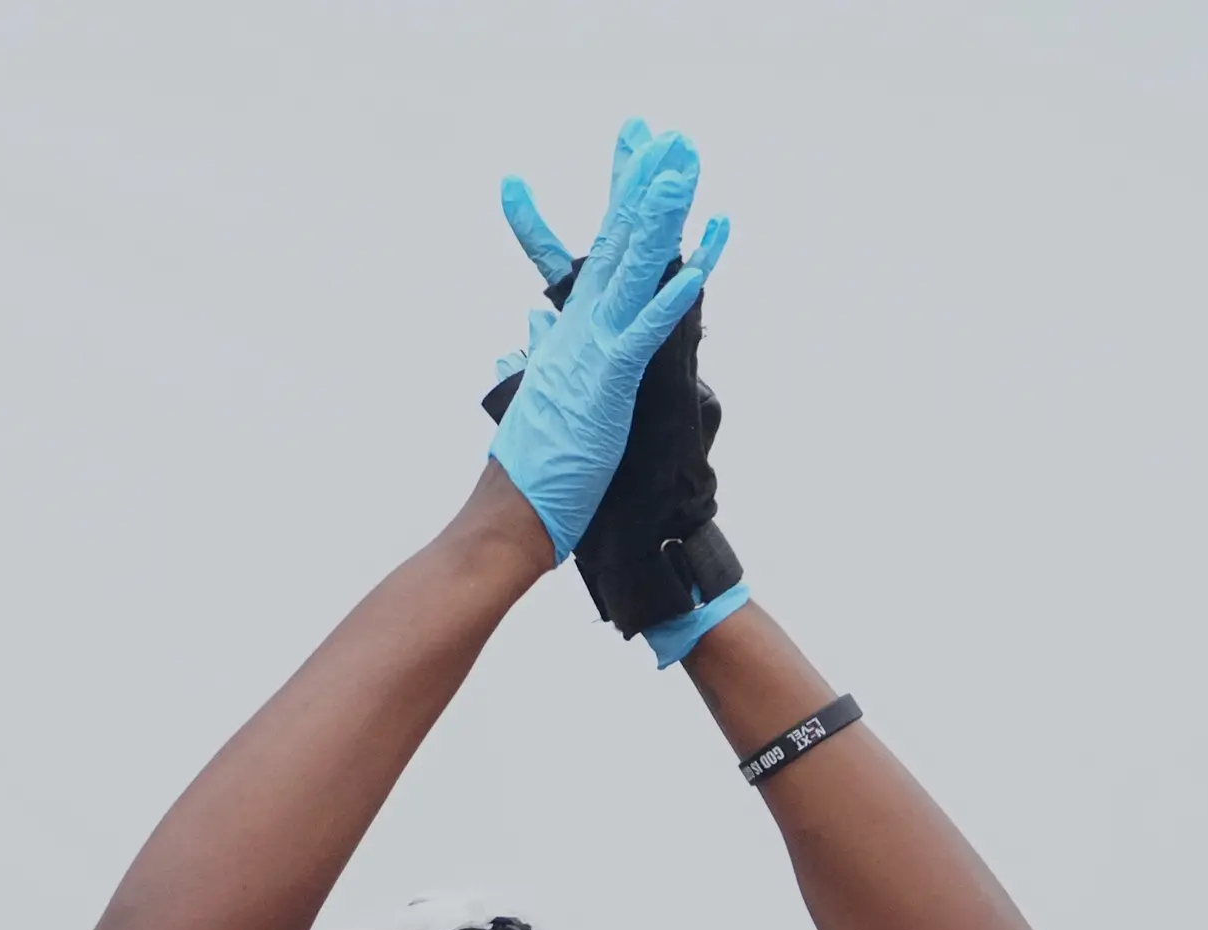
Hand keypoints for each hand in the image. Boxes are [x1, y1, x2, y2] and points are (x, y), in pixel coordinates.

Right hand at [482, 121, 725, 562]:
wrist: (509, 513)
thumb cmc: (532, 469)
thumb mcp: (539, 395)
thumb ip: (539, 350)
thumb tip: (532, 319)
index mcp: (568, 333)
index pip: (601, 254)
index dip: (621, 202)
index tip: (637, 157)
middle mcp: (578, 330)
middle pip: (617, 243)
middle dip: (642, 187)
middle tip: (666, 137)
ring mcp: (591, 351)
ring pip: (631, 269)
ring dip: (659, 216)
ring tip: (682, 168)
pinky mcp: (608, 381)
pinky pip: (647, 328)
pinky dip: (673, 294)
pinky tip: (697, 263)